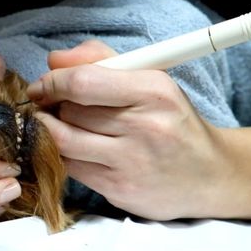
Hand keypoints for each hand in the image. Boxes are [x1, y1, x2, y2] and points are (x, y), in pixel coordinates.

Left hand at [27, 40, 231, 219]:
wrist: (209, 176)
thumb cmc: (172, 122)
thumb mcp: (149, 80)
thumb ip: (100, 61)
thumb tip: (54, 59)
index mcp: (153, 91)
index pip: (82, 82)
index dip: (52, 83)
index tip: (42, 86)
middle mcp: (145, 127)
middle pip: (70, 112)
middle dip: (54, 107)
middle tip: (54, 107)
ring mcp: (132, 163)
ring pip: (64, 141)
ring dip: (52, 132)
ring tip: (57, 125)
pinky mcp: (120, 190)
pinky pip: (72, 168)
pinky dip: (65, 155)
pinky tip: (76, 149)